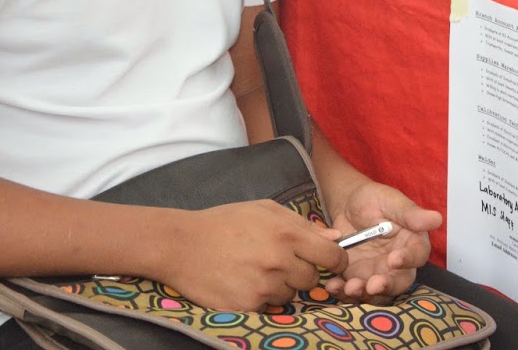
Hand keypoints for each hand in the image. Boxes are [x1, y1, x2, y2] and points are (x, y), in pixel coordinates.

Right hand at [154, 200, 345, 311]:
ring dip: (281, 286)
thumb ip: (302, 224)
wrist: (181, 244)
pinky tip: (244, 282)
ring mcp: (262, 286)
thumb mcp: (265, 210)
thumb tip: (335, 238)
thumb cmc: (225, 222)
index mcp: (287, 234)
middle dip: (302, 273)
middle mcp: (278, 261)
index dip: (337, 261)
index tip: (332, 262)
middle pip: (312, 280)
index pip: (332, 257)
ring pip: (291, 295)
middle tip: (280, 263)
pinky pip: (269, 307)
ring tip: (256, 270)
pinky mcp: (247, 306)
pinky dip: (261, 298)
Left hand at [321, 181, 440, 302]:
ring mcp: (377, 273)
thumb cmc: (373, 199)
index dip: (409, 259)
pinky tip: (333, 285)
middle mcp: (398, 263)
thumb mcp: (390, 201)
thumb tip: (436, 219)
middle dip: (386, 286)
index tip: (394, 259)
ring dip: (363, 294)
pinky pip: (353, 291)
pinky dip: (343, 292)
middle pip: (400, 281)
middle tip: (372, 285)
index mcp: (412, 242)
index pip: (418, 255)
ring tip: (349, 287)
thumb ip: (410, 213)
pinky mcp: (357, 278)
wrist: (347, 206)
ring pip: (376, 293)